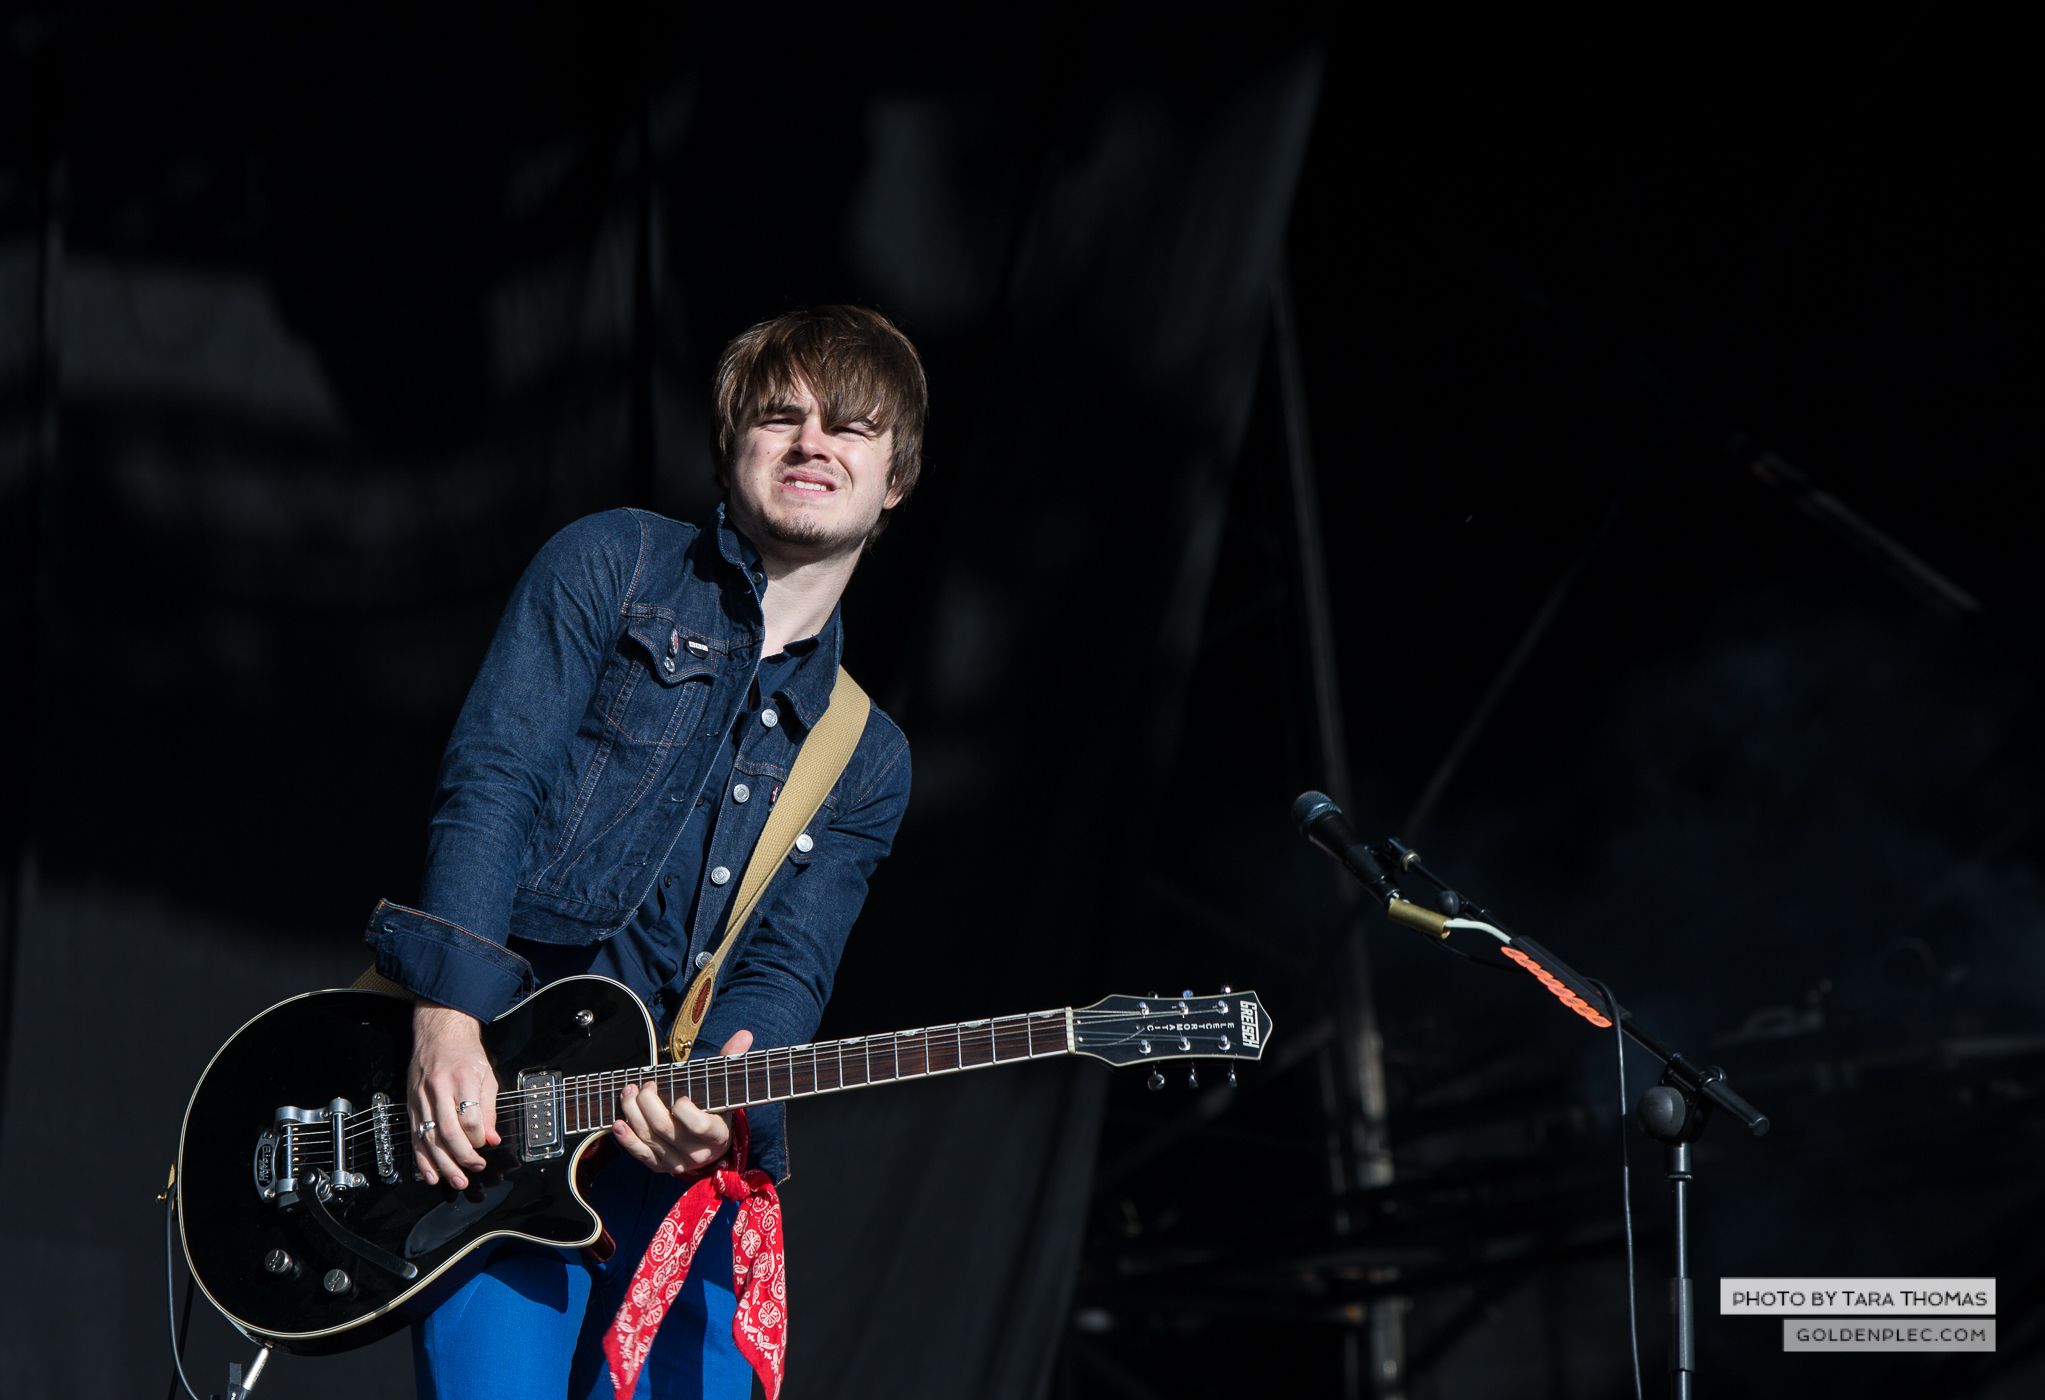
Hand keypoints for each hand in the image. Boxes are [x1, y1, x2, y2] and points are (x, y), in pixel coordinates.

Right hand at [408, 1002, 500, 1188]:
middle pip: (449, 1133)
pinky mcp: (410, 1105)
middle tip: (475, 1170)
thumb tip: (491, 1139)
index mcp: (462, 1079)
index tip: (486, 1145)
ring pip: (430, 1139)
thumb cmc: (465, 1052)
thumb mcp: (486, 1074)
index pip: (470, 1118)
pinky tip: (431, 1175)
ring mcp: (421, 1098)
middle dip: (463, 1157)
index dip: (479, 1138)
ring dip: (443, 1165)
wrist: (439, 1031)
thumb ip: (489, 1108)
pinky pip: (415, 1137)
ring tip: (456, 1181)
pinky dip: (422, 1159)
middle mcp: (438, 1089)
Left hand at [613, 1029, 754, 1175]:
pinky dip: (627, 1139)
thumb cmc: (716, 1107)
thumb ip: (732, 1059)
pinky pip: (640, 1154)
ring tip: (629, 1092)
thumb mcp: (725, 1086)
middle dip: (648, 1103)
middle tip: (645, 1085)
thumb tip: (744, 1035)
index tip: (678, 1096)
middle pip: (665, 1128)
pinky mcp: (660, 1166)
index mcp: (717, 1133)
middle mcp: (697, 1152)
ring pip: (649, 1138)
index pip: (699, 1126)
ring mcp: (677, 1161)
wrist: (712, 1141)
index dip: (685, 1112)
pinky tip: (619, 1122)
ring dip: (633, 1113)